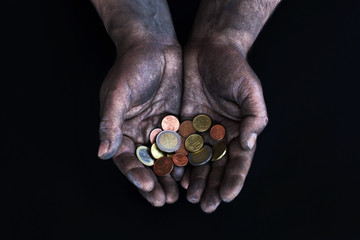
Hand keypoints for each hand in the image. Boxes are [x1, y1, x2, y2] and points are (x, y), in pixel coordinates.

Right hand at [98, 41, 182, 205]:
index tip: (147, 186)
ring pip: (165, 158)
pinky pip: (181, 144)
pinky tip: (192, 173)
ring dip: (170, 176)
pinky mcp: (176, 122)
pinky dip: (185, 159)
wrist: (154, 46)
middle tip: (164, 200)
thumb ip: (110, 123)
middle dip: (155, 183)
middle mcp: (139, 133)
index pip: (127, 158)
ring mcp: (159, 129)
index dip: (135, 174)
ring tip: (179, 194)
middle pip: (147, 164)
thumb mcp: (118, 94)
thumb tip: (102, 154)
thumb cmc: (131, 67)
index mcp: (121, 129)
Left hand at [180, 40, 267, 212]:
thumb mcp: (249, 90)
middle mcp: (221, 135)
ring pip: (199, 161)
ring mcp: (202, 131)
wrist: (209, 49)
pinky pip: (181, 146)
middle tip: (206, 205)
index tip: (227, 196)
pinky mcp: (184, 123)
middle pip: (218, 167)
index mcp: (240, 130)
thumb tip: (248, 144)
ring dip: (196, 180)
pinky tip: (175, 176)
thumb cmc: (234, 68)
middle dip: (213, 186)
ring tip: (190, 197)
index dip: (235, 179)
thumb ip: (254, 118)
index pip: (239, 161)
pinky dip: (179, 162)